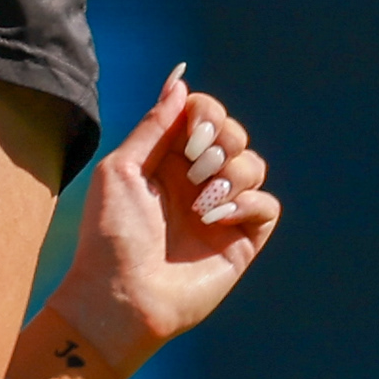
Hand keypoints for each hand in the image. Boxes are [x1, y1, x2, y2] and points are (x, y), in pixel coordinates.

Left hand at [48, 73, 279, 378]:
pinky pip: (268, 205)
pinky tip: (217, 219)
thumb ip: (154, 125)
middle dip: (221, 142)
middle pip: (235, 133)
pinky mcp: (241, 241)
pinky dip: (249, 204)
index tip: (190, 137)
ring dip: (232, 174)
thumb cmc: (111, 234)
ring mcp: (221, 210)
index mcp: (167, 157)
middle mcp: (197, 179)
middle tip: (195, 170)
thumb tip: (180, 80)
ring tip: (202, 201)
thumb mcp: (122, 169)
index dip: (206, 114)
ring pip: (255, 164)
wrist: (122, 298)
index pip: (204, 112)